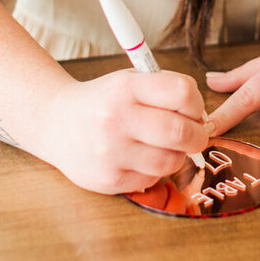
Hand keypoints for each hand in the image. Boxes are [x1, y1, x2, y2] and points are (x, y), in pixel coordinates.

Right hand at [43, 69, 211, 194]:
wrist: (56, 123)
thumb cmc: (103, 101)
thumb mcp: (129, 80)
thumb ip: (164, 91)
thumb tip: (202, 116)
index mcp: (126, 87)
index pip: (182, 93)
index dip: (197, 103)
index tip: (194, 110)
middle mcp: (117, 119)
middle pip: (181, 132)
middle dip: (198, 135)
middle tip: (196, 135)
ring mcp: (112, 152)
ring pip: (170, 161)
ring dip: (179, 156)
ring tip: (168, 147)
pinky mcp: (109, 180)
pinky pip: (152, 179)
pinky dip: (157, 170)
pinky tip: (144, 158)